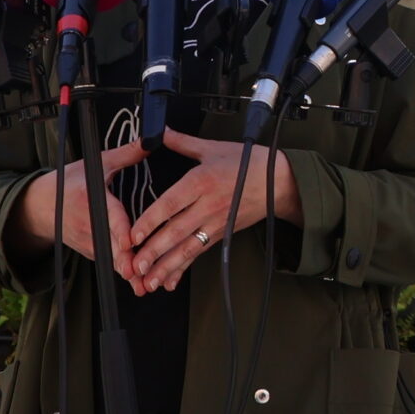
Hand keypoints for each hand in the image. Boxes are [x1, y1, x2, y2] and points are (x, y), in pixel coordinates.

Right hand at [7, 143, 148, 283]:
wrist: (39, 206)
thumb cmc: (70, 183)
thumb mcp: (96, 164)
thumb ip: (126, 155)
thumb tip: (152, 141)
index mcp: (90, 200)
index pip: (108, 219)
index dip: (119, 232)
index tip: (128, 244)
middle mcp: (89, 225)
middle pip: (112, 248)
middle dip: (128, 263)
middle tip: (144, 276)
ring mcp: (89, 242)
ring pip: (113, 260)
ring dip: (129, 272)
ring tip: (148, 284)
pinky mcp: (92, 253)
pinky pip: (112, 262)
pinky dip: (126, 271)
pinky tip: (144, 279)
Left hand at [127, 129, 302, 293]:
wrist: (280, 181)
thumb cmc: (250, 163)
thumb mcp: (214, 148)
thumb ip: (183, 143)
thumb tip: (161, 133)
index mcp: (202, 181)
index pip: (171, 204)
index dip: (151, 221)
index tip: (134, 234)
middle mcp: (208, 206)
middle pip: (176, 232)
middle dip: (154, 251)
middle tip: (135, 266)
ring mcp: (216, 223)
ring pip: (187, 248)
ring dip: (167, 266)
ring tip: (150, 280)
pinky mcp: (222, 234)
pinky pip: (199, 253)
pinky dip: (184, 268)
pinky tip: (171, 280)